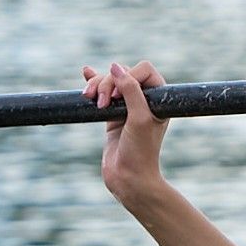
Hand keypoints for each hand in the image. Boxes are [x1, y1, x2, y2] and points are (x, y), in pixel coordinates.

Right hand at [82, 57, 168, 212]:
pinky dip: (93, 82)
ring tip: (90, 99)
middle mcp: (145, 99)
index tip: (119, 96)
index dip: (128, 76)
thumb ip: (130, 90)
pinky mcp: (112, 115)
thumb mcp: (138, 118)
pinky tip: (85, 72)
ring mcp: (128, 106)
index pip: (144, 70)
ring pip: (110, 81)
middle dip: (108, 83)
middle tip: (102, 104)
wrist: (129, 178)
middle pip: (123, 73)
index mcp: (159, 98)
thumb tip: (116, 67)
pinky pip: (103, 92)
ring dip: (97, 85)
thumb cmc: (140, 151)